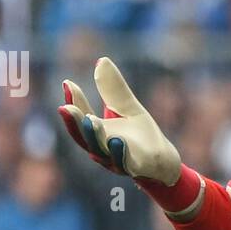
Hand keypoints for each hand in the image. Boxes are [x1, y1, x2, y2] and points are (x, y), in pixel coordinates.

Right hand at [57, 56, 181, 185]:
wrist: (164, 161)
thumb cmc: (141, 136)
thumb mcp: (128, 107)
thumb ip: (114, 89)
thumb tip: (102, 60)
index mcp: (97, 134)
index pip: (79, 118)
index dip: (73, 102)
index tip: (68, 83)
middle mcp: (101, 149)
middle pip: (83, 137)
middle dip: (74, 123)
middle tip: (66, 108)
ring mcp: (116, 161)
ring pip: (100, 151)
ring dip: (94, 136)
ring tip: (90, 119)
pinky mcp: (135, 168)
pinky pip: (124, 163)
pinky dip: (119, 153)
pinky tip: (117, 140)